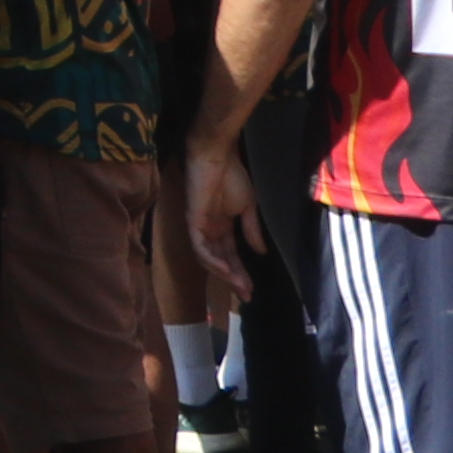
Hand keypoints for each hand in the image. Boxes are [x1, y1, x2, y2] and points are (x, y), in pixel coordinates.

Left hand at [181, 138, 256, 289]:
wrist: (219, 156)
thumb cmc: (232, 176)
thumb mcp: (248, 207)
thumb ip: (251, 230)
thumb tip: (260, 253)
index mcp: (221, 226)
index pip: (230, 255)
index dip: (240, 272)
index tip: (251, 290)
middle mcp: (208, 229)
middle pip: (219, 260)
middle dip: (233, 278)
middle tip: (246, 295)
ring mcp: (199, 225)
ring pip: (207, 257)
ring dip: (223, 272)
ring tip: (239, 285)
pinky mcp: (192, 219)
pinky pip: (198, 245)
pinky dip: (210, 258)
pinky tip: (224, 269)